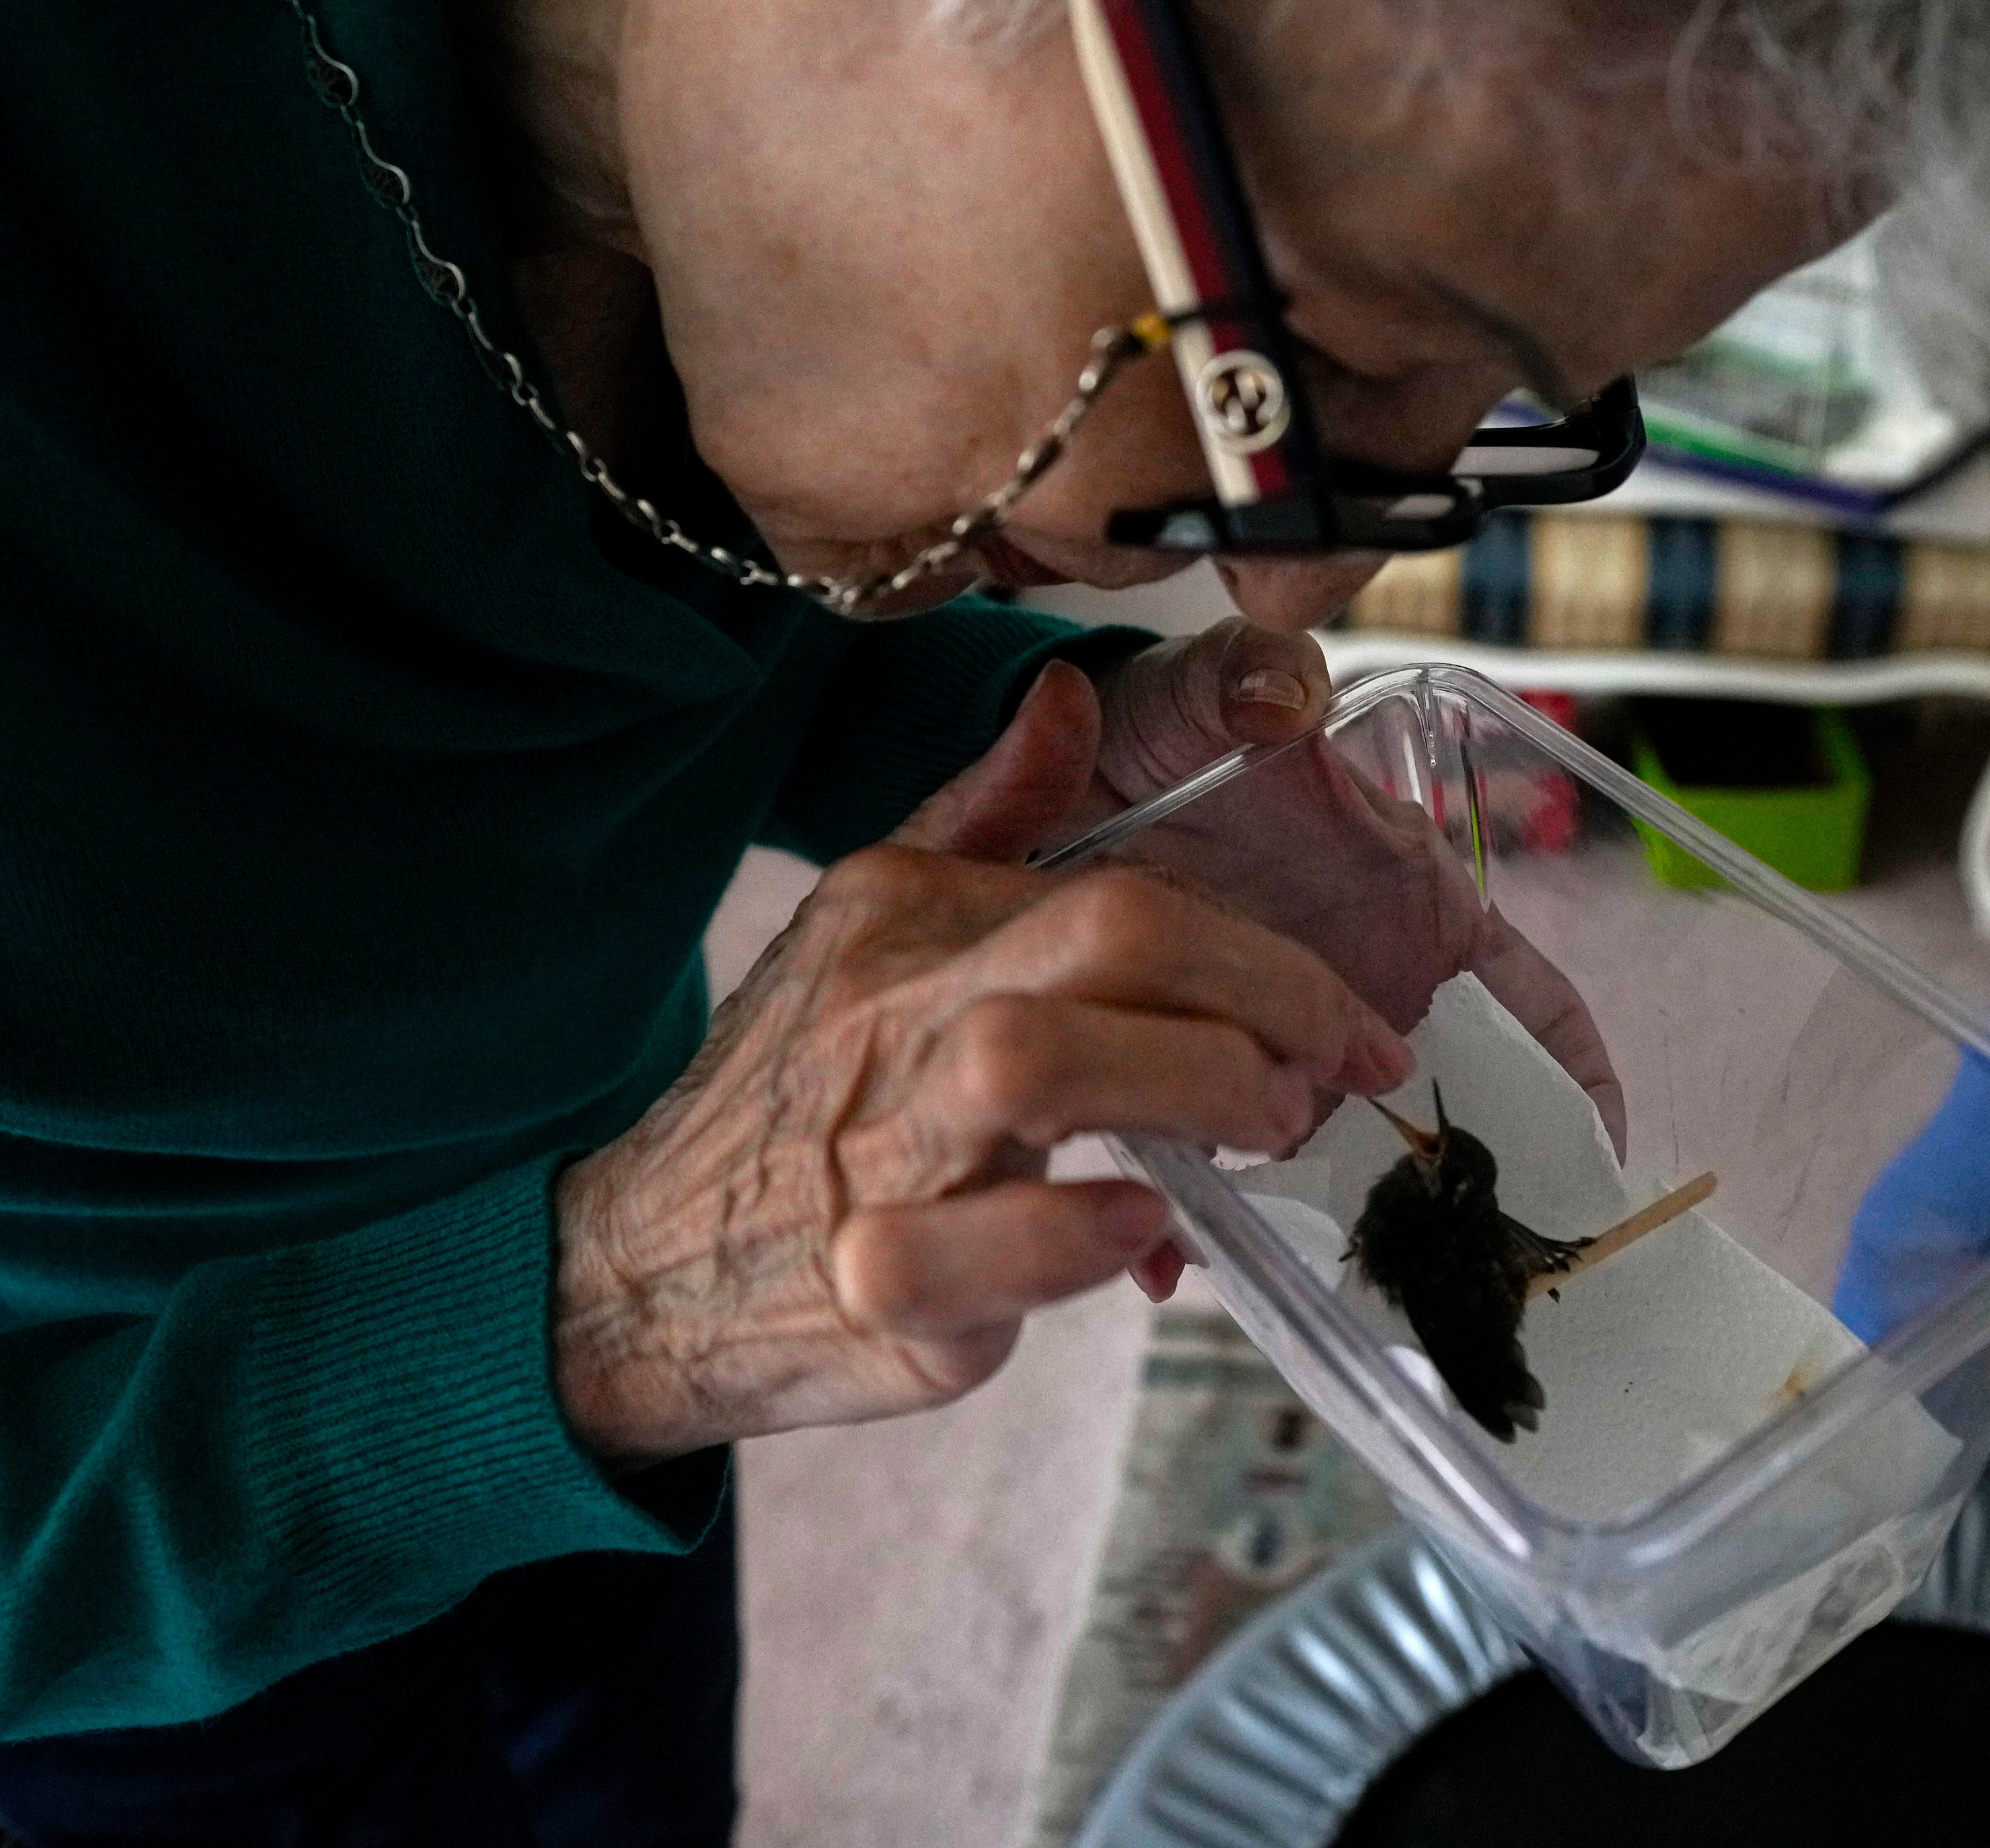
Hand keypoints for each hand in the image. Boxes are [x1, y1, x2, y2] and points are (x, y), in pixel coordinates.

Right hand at [551, 661, 1412, 1462]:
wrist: (645, 1266)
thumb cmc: (791, 1097)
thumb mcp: (868, 924)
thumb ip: (983, 816)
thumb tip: (1069, 700)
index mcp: (900, 914)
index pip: (1121, 893)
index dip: (1265, 955)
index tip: (1345, 1021)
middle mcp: (888, 1014)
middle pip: (1104, 940)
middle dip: (1263, 998)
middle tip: (1330, 1074)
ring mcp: (874, 1149)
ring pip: (1029, 1066)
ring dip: (1191, 1089)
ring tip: (1263, 1133)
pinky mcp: (875, 1290)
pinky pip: (976, 1248)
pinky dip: (1076, 1234)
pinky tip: (1143, 1230)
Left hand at [1076, 649, 1624, 1301]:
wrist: (1061, 763)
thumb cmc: (1170, 720)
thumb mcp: (1211, 687)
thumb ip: (1252, 677)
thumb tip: (1285, 696)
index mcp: (1408, 894)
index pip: (1527, 994)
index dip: (1572, 1071)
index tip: (1597, 1153)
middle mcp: (1360, 979)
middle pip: (1440, 1104)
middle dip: (1453, 1187)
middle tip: (1452, 1268)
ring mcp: (1279, 1035)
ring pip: (1325, 1152)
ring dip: (1319, 1218)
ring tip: (1309, 1282)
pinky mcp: (1190, 1069)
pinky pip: (1211, 1156)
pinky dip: (1195, 1212)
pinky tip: (1167, 1260)